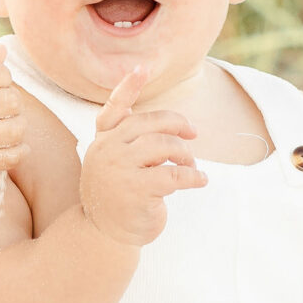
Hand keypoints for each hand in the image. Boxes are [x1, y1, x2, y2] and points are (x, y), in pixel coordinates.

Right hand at [0, 40, 26, 175]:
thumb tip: (3, 50)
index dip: (4, 75)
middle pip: (9, 101)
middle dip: (14, 99)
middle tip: (4, 103)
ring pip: (12, 130)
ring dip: (18, 124)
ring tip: (10, 122)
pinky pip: (6, 159)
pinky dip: (19, 151)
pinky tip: (15, 144)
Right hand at [79, 69, 205, 247]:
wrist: (105, 235)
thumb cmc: (119, 196)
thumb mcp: (118, 164)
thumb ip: (132, 143)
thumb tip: (174, 131)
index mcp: (103, 141)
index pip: (114, 108)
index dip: (128, 87)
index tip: (142, 67)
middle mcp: (106, 151)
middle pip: (149, 123)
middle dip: (176, 124)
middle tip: (193, 134)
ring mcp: (118, 169)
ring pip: (163, 146)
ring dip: (185, 154)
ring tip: (192, 165)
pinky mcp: (135, 190)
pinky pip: (173, 174)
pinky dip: (192, 176)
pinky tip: (200, 180)